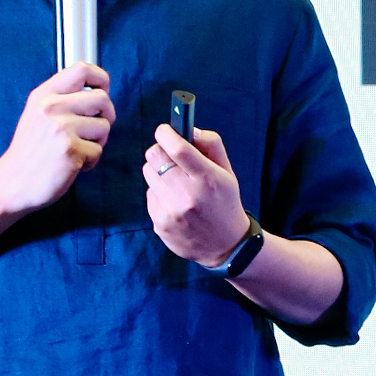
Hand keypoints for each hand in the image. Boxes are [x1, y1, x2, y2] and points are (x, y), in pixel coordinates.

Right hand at [0, 64, 114, 214]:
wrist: (10, 184)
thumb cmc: (28, 153)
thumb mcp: (37, 115)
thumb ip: (62, 99)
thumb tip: (99, 91)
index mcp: (43, 95)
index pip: (82, 69)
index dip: (101, 78)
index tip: (103, 90)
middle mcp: (51, 107)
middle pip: (102, 98)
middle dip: (106, 116)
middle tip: (94, 131)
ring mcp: (61, 128)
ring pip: (104, 126)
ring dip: (97, 142)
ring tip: (76, 150)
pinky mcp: (70, 150)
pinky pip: (98, 151)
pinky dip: (90, 162)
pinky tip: (72, 165)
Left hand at [145, 123, 251, 263]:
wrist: (226, 247)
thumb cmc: (226, 203)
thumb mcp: (228, 172)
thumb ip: (211, 145)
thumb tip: (189, 129)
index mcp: (207, 179)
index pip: (177, 148)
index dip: (166, 133)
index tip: (165, 130)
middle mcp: (187, 195)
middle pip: (154, 157)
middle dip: (160, 150)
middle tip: (169, 154)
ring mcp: (171, 212)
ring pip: (148, 173)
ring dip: (158, 171)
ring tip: (175, 180)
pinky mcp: (159, 224)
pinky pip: (150, 194)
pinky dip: (159, 192)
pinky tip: (175, 201)